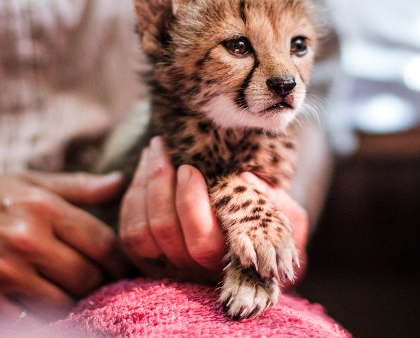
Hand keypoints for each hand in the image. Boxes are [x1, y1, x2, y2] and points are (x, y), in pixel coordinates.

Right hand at [0, 168, 129, 318]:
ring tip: (68, 290)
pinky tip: (41, 304)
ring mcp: (4, 272)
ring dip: (72, 301)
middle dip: (97, 282)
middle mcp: (26, 239)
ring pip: (65, 302)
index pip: (103, 242)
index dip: (120, 260)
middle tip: (95, 281)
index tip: (122, 267)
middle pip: (87, 276)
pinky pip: (31, 322)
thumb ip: (79, 187)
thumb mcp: (29, 182)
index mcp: (43, 207)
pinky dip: (43, 318)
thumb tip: (122, 184)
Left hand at [119, 137, 309, 283]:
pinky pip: (129, 234)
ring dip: (143, 186)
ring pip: (141, 233)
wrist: (255, 252)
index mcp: (231, 262)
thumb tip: (245, 179)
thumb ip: (280, 204)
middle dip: (158, 183)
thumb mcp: (290, 219)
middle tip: (163, 147)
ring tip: (153, 151)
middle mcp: (197, 272)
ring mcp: (171, 270)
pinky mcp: (149, 263)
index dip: (189, 203)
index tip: (190, 168)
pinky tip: (144, 171)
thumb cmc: (273, 229)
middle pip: (163, 232)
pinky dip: (132, 198)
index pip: (202, 241)